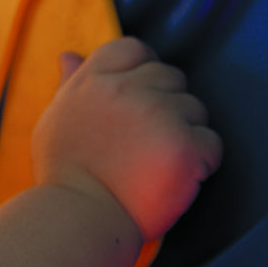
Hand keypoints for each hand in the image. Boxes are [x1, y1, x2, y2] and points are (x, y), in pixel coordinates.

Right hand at [32, 37, 221, 241]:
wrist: (78, 218)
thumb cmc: (65, 174)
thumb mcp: (56, 119)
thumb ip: (70, 85)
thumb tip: (69, 56)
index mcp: (94, 80)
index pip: (134, 48)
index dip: (143, 70)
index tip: (139, 99)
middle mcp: (126, 89)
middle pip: (171, 77)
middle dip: (167, 105)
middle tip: (146, 143)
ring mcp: (158, 114)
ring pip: (195, 109)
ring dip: (185, 134)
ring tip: (157, 164)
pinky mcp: (184, 145)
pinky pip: (211, 143)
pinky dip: (201, 163)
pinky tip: (174, 179)